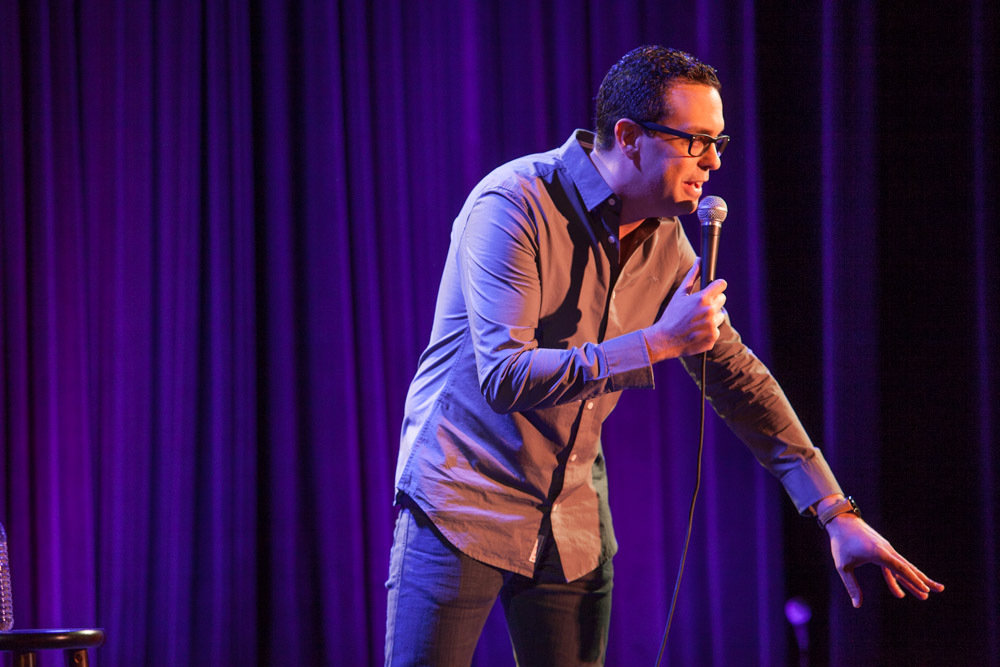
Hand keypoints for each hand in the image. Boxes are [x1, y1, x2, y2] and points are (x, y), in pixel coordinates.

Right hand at [644, 260, 726, 362]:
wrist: (665, 340)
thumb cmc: (671, 315)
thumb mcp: (680, 294)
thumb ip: (692, 275)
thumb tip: (699, 260)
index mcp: (703, 298)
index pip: (721, 285)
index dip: (717, 286)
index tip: (713, 289)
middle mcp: (710, 311)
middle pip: (722, 300)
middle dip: (713, 302)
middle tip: (699, 308)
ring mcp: (712, 325)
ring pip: (720, 316)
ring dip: (711, 317)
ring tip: (696, 321)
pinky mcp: (713, 337)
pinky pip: (716, 330)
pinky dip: (708, 331)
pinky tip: (697, 332)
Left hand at [825, 513, 943, 607]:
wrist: (841, 521)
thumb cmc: (840, 543)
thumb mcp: (843, 566)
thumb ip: (852, 586)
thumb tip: (857, 605)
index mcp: (879, 553)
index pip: (900, 568)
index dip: (913, 580)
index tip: (925, 589)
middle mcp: (886, 550)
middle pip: (908, 567)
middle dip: (923, 580)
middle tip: (940, 590)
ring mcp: (886, 549)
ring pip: (903, 567)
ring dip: (914, 580)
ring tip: (926, 594)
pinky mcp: (883, 550)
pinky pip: (894, 566)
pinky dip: (898, 578)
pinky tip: (900, 591)